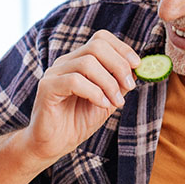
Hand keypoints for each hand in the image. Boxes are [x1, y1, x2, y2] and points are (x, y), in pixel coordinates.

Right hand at [21, 30, 139, 161]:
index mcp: (78, 61)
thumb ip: (119, 84)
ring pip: (87, 63)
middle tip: (130, 86)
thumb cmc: (77, 122)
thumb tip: (137, 69)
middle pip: (96, 46)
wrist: (54, 144)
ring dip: (108, 83)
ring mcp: (54, 73)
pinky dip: (93, 92)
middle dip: (118, 65)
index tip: (137, 66)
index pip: (101, 39)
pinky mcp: (47, 88)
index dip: (122, 48)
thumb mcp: (106, 101)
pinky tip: (100, 104)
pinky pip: (74, 81)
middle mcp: (65, 62)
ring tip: (116, 102)